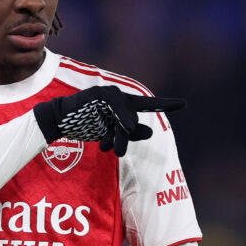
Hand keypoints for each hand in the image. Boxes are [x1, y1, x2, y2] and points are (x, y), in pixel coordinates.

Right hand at [33, 85, 185, 155]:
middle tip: (115, 151)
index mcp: (125, 105)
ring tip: (107, 148)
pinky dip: (120, 118)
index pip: (148, 105)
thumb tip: (149, 130)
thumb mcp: (110, 133)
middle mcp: (121, 98)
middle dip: (125, 138)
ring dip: (119, 136)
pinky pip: (116, 107)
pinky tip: (121, 126)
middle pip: (134, 120)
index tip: (183, 104)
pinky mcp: (101, 94)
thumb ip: (130, 133)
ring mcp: (111, 94)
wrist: (62, 120)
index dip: (166, 104)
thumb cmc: (87, 124)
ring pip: (126, 118)